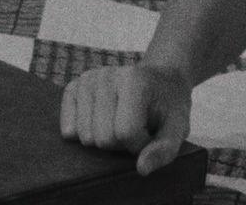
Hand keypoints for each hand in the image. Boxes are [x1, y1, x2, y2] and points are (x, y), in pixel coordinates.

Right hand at [59, 63, 192, 175]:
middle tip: (136, 128)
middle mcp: (105, 76)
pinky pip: (68, 129)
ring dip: (105, 139)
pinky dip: (84, 133)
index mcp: (133, 80)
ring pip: (84, 137)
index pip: (125, 133)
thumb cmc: (168, 106)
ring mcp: (86, 80)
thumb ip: (164, 150)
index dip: (139, 144)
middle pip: (102, 138)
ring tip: (120, 123)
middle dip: (121, 143)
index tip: (150, 133)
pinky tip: (101, 121)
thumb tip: (141, 169)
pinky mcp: (73, 88)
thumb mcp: (178, 128)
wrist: (160, 81)